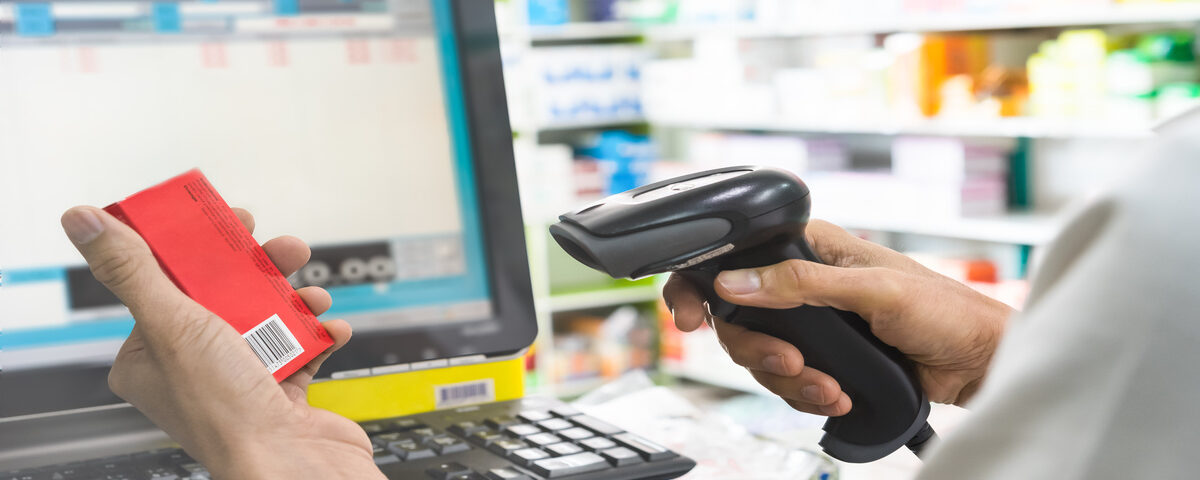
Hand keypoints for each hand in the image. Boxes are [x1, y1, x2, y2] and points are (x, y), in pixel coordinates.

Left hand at [61, 206, 382, 478]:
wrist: (292, 466)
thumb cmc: (226, 414)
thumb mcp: (174, 326)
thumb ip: (135, 271)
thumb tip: (84, 223)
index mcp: (152, 357)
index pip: (167, 286)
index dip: (195, 249)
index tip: (220, 222)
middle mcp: (194, 370)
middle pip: (225, 294)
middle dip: (258, 268)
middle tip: (277, 248)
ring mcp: (241, 380)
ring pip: (268, 316)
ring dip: (296, 298)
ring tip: (311, 292)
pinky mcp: (284, 390)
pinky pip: (303, 346)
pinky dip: (319, 333)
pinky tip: (328, 328)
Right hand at [663, 220, 1011, 415]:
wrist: (977, 363)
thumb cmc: (944, 310)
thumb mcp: (873, 290)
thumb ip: (801, 284)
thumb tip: (737, 280)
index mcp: (811, 246)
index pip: (735, 255)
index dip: (701, 284)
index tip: (692, 317)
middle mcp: (802, 281)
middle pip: (738, 317)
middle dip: (759, 350)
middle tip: (791, 363)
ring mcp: (810, 322)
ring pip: (760, 355)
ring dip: (789, 380)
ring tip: (829, 387)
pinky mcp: (822, 357)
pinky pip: (787, 381)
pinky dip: (807, 395)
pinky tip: (839, 395)